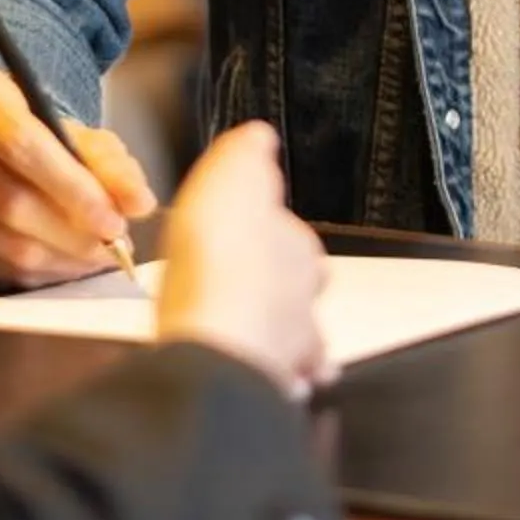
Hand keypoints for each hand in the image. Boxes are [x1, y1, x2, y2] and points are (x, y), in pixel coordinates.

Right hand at [0, 66, 153, 285]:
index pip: (22, 142)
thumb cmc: (29, 133)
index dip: (74, 186)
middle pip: (11, 199)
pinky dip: (36, 274)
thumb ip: (108, 160)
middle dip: (73, 230)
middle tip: (115, 245)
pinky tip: (62, 264)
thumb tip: (137, 202)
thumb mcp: (70, 128)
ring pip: (2, 241)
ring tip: (97, 256)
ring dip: (61, 258)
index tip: (116, 219)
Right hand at [154, 122, 335, 395]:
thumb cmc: (221, 253)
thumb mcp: (230, 176)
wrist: (216, 329)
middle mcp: (300, 294)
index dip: (275, 238)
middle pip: (302, 291)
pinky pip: (283, 382)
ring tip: (274, 345)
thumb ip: (247, 156)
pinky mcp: (268, 382)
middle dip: (288, 294)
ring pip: (303, 341)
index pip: (293, 236)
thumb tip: (262, 135)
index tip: (259, 239)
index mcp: (294, 243)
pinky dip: (281, 382)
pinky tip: (273, 384)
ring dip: (291, 342)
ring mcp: (290, 343)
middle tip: (262, 296)